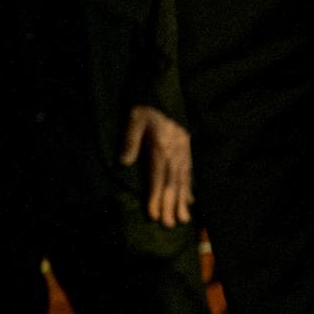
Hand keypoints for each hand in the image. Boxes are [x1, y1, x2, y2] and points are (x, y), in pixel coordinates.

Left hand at [121, 106, 193, 227]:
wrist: (166, 88)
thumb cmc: (148, 103)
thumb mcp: (134, 118)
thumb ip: (130, 140)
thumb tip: (124, 163)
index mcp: (161, 147)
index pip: (158, 178)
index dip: (155, 198)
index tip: (154, 216)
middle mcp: (175, 153)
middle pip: (173, 184)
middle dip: (171, 206)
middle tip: (171, 225)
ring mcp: (183, 151)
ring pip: (183, 181)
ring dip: (182, 201)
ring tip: (184, 219)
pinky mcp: (187, 148)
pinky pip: (189, 172)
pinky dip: (189, 187)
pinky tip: (189, 198)